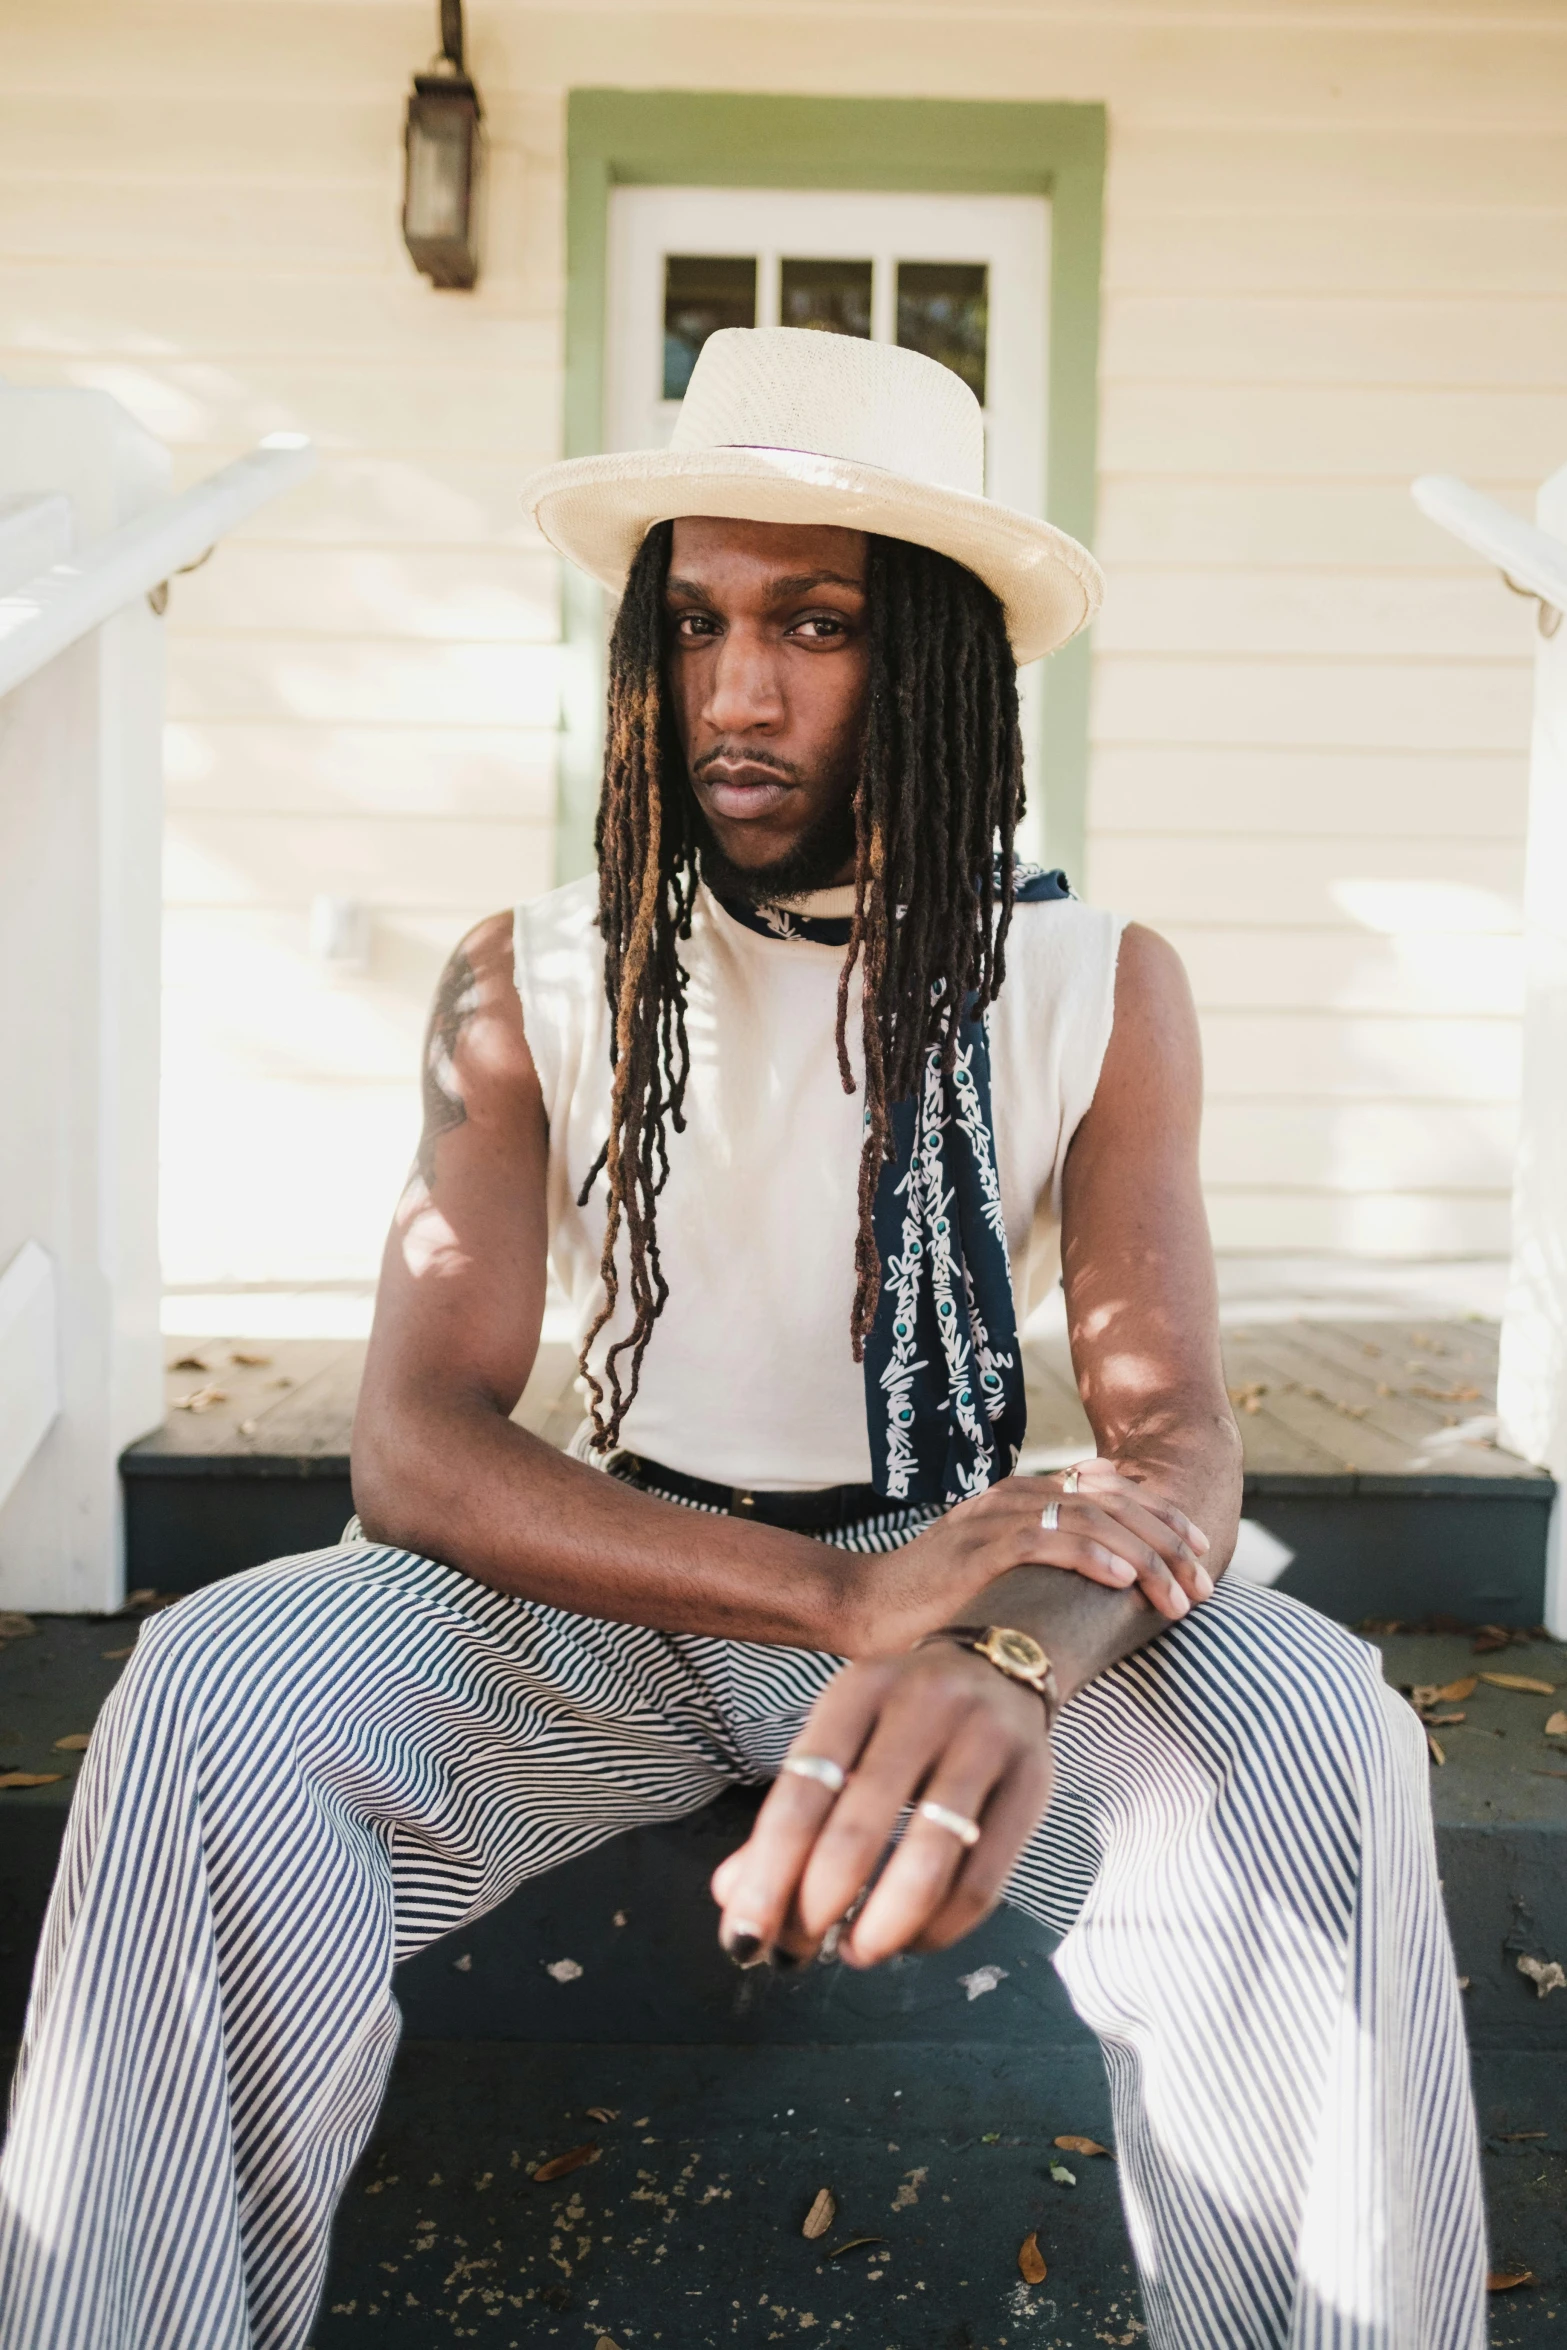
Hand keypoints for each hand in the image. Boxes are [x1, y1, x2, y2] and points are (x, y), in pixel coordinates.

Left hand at [710, 1642, 1052, 1970]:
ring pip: (929, 1862)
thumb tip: (733, 1897)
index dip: (768, 1876)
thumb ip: (789, 1816)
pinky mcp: (1034, 1783)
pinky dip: (939, 1929)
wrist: (1001, 1665)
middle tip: (795, 1954)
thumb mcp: (841, 1738)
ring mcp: (986, 1742)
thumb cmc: (899, 1719)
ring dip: (881, 1928)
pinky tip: (911, 1939)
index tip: (743, 1939)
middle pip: (859, 1830)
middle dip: (817, 1909)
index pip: (801, 1794)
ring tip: (855, 1952)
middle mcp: (924, 1706)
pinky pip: (984, 1881)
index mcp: (859, 1690)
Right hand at [872, 1460, 1210, 1652]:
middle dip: (1168, 1543)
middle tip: (1205, 1583)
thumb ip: (1045, 1571)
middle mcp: (1018, 1497)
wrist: (865, 1605)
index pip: (1113, 1496)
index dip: (1164, 1519)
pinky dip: (1094, 1556)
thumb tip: (1104, 1594)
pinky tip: (1125, 1581)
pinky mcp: (981, 1546)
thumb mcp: (1001, 1577)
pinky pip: (1049, 1540)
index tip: (1202, 1551)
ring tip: (1177, 1594)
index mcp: (1026, 1499)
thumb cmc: (934, 1603)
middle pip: (1114, 1504)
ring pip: (1092, 1520)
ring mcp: (998, 1517)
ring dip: (1145, 1557)